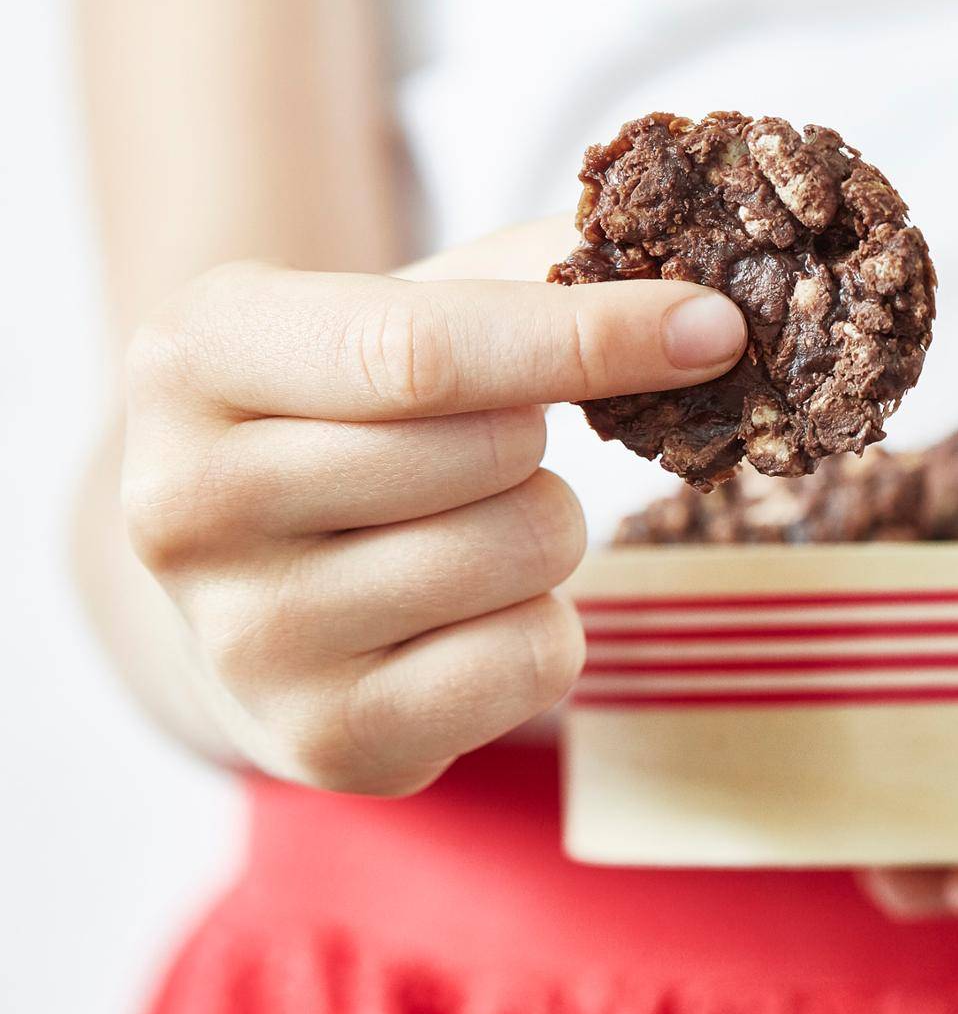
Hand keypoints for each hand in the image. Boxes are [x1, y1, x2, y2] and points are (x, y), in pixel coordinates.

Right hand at [119, 221, 746, 794]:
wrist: (242, 585)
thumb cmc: (348, 418)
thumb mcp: (393, 309)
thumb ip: (527, 274)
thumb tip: (696, 288)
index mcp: (196, 356)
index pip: (422, 354)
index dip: (588, 336)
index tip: (713, 326)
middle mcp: (187, 504)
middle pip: (490, 452)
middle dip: (546, 438)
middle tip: (497, 442)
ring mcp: (248, 640)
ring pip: (524, 551)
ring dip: (547, 528)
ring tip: (466, 526)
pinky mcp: (326, 739)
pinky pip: (536, 659)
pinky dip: (545, 626)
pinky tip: (468, 613)